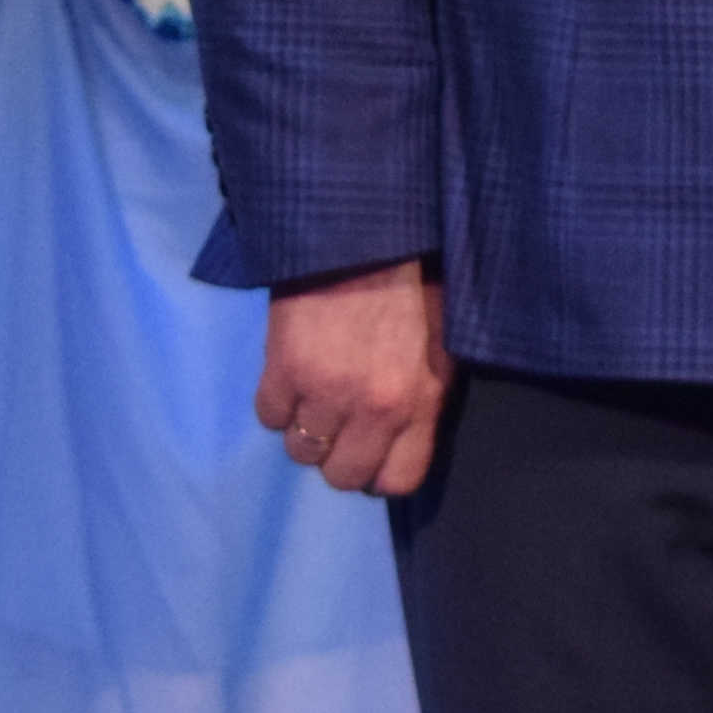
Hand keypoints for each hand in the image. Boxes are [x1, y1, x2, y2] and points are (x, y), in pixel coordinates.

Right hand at [257, 256, 450, 495]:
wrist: (366, 231)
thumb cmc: (414, 282)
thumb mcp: (443, 345)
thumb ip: (425, 398)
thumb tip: (404, 439)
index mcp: (420, 400)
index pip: (398, 481)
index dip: (381, 470)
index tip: (373, 450)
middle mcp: (373, 408)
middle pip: (341, 476)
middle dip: (339, 455)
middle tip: (339, 423)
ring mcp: (324, 391)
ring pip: (300, 451)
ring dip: (305, 429)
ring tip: (315, 395)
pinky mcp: (283, 369)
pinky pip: (269, 417)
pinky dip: (277, 404)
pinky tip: (291, 377)